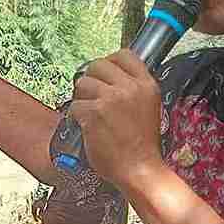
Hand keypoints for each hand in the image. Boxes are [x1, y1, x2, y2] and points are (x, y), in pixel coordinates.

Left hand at [69, 51, 164, 190]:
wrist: (140, 169)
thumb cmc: (142, 144)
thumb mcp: (149, 107)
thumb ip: (134, 90)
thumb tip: (110, 76)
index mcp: (147, 85)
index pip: (125, 55)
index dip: (110, 62)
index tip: (104, 75)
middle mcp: (130, 88)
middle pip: (98, 65)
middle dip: (91, 79)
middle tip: (92, 96)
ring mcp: (111, 99)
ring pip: (83, 83)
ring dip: (82, 98)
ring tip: (90, 113)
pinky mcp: (94, 113)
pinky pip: (75, 105)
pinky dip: (76, 116)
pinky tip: (86, 126)